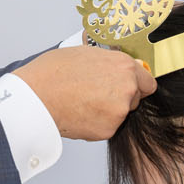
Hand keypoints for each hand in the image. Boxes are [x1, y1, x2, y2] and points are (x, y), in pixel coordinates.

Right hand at [13, 46, 154, 140]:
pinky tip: (80, 113)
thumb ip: (108, 62)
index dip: (136, 84)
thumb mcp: (85, 54)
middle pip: (135, 98)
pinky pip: (107, 127)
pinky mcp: (108, 129)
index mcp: (123, 66)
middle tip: (96, 94)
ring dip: (108, 111)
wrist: (36, 96)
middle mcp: (127, 88)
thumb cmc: (53, 72)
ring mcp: (118, 111)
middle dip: (121, 98)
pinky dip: (96, 124)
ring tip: (83, 102)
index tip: (128, 87)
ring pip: (120, 114)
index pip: (147, 81)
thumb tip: (116, 67)